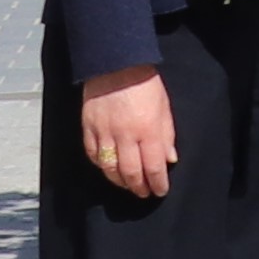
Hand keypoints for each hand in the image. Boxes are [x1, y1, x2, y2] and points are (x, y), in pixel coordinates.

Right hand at [77, 66, 175, 199]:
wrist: (115, 65)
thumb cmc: (145, 84)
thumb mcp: (165, 107)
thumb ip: (167, 135)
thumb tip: (169, 160)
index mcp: (148, 130)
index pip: (153, 166)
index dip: (157, 183)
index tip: (160, 191)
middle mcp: (125, 135)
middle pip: (131, 172)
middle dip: (139, 187)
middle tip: (144, 194)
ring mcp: (104, 133)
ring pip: (110, 168)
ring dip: (120, 181)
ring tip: (128, 185)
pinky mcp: (88, 128)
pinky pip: (93, 155)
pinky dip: (101, 166)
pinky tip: (109, 169)